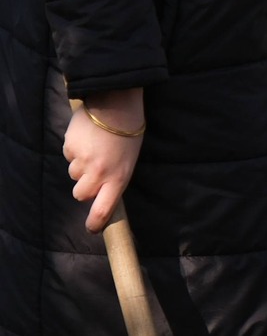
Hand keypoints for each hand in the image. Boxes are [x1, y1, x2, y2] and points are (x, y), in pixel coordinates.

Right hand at [65, 88, 145, 232]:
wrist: (116, 108)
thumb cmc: (129, 136)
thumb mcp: (128, 162)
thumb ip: (114, 178)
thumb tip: (100, 191)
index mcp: (118, 179)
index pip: (103, 209)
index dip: (95, 222)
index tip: (91, 228)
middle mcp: (98, 173)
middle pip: (80, 194)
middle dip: (83, 188)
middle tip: (92, 175)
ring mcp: (82, 161)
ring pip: (73, 174)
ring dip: (80, 167)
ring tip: (93, 150)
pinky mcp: (69, 147)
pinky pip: (68, 155)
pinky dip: (74, 150)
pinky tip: (86, 139)